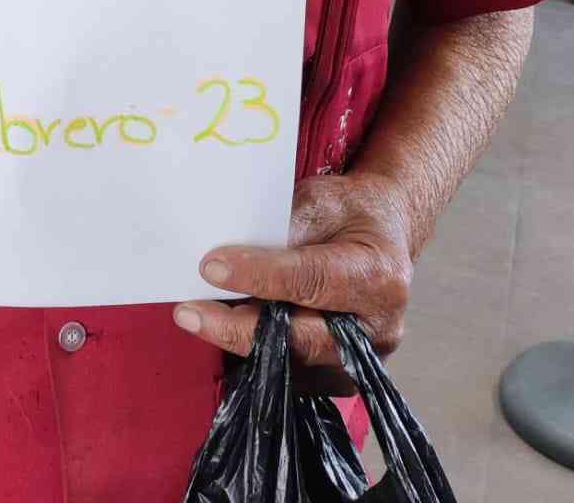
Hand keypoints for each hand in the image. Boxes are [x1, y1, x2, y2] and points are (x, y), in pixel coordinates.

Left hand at [172, 170, 413, 396]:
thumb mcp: (320, 200)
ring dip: (241, 342)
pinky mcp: (343, 373)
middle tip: (190, 312)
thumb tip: (230, 252)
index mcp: (377, 275)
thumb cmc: (350, 212)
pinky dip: (257, 353)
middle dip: (240, 327)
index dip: (259, 276)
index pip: (311, 280)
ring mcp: (363, 359)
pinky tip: (224, 330)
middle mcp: (377, 328)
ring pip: (292, 363)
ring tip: (198, 318)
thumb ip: (282, 228)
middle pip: (301, 338)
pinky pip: (294, 372)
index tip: (212, 268)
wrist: (382, 233)